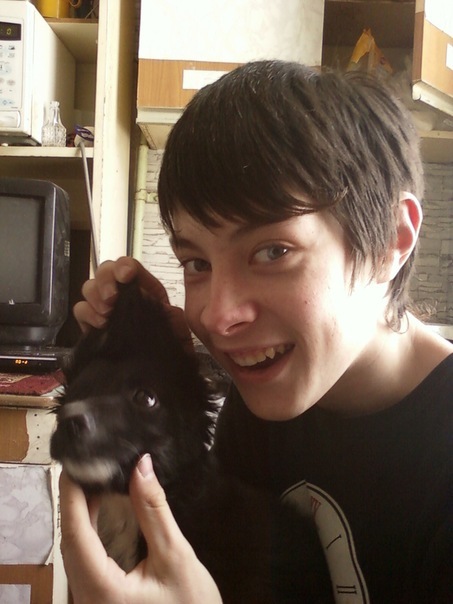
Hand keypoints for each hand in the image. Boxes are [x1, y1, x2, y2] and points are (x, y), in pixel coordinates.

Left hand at [59, 455, 222, 603]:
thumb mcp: (176, 556)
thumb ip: (154, 511)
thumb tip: (141, 467)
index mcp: (100, 589)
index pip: (75, 532)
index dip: (72, 494)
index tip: (76, 464)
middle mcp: (86, 597)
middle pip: (70, 541)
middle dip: (75, 501)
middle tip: (89, 466)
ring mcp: (91, 601)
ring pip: (75, 551)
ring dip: (81, 515)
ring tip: (94, 481)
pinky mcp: (99, 600)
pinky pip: (85, 560)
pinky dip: (90, 532)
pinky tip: (100, 513)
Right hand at [73, 256, 191, 350]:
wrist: (159, 372)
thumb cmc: (170, 347)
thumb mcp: (177, 332)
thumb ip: (173, 318)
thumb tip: (166, 309)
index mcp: (145, 289)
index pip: (130, 266)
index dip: (124, 266)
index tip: (126, 277)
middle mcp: (124, 294)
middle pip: (104, 271)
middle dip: (105, 281)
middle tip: (112, 299)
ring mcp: (105, 308)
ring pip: (89, 287)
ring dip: (95, 297)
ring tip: (107, 315)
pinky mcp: (92, 325)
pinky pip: (81, 310)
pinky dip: (87, 314)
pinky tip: (100, 325)